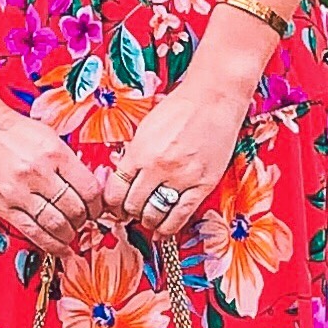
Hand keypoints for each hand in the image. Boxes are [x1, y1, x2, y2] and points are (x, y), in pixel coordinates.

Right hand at [0, 101, 103, 253]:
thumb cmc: (13, 132)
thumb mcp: (50, 137)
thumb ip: (70, 163)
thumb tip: (92, 188)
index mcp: (54, 154)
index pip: (89, 190)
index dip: (97, 205)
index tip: (96, 208)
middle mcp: (37, 174)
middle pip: (74, 210)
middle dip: (84, 220)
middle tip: (84, 220)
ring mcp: (19, 192)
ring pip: (55, 225)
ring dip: (69, 234)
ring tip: (71, 232)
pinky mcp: (4, 207)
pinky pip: (33, 231)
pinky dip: (51, 244)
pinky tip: (60, 248)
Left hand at [102, 67, 249, 238]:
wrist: (214, 98)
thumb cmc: (180, 108)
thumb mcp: (145, 129)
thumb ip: (133, 156)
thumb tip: (123, 182)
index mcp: (139, 151)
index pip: (114, 192)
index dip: (112, 205)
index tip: (115, 207)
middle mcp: (157, 167)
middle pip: (132, 206)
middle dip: (129, 213)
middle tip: (132, 213)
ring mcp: (181, 178)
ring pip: (154, 215)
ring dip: (148, 221)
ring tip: (149, 217)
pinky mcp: (202, 185)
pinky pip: (180, 216)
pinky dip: (168, 227)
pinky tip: (163, 230)